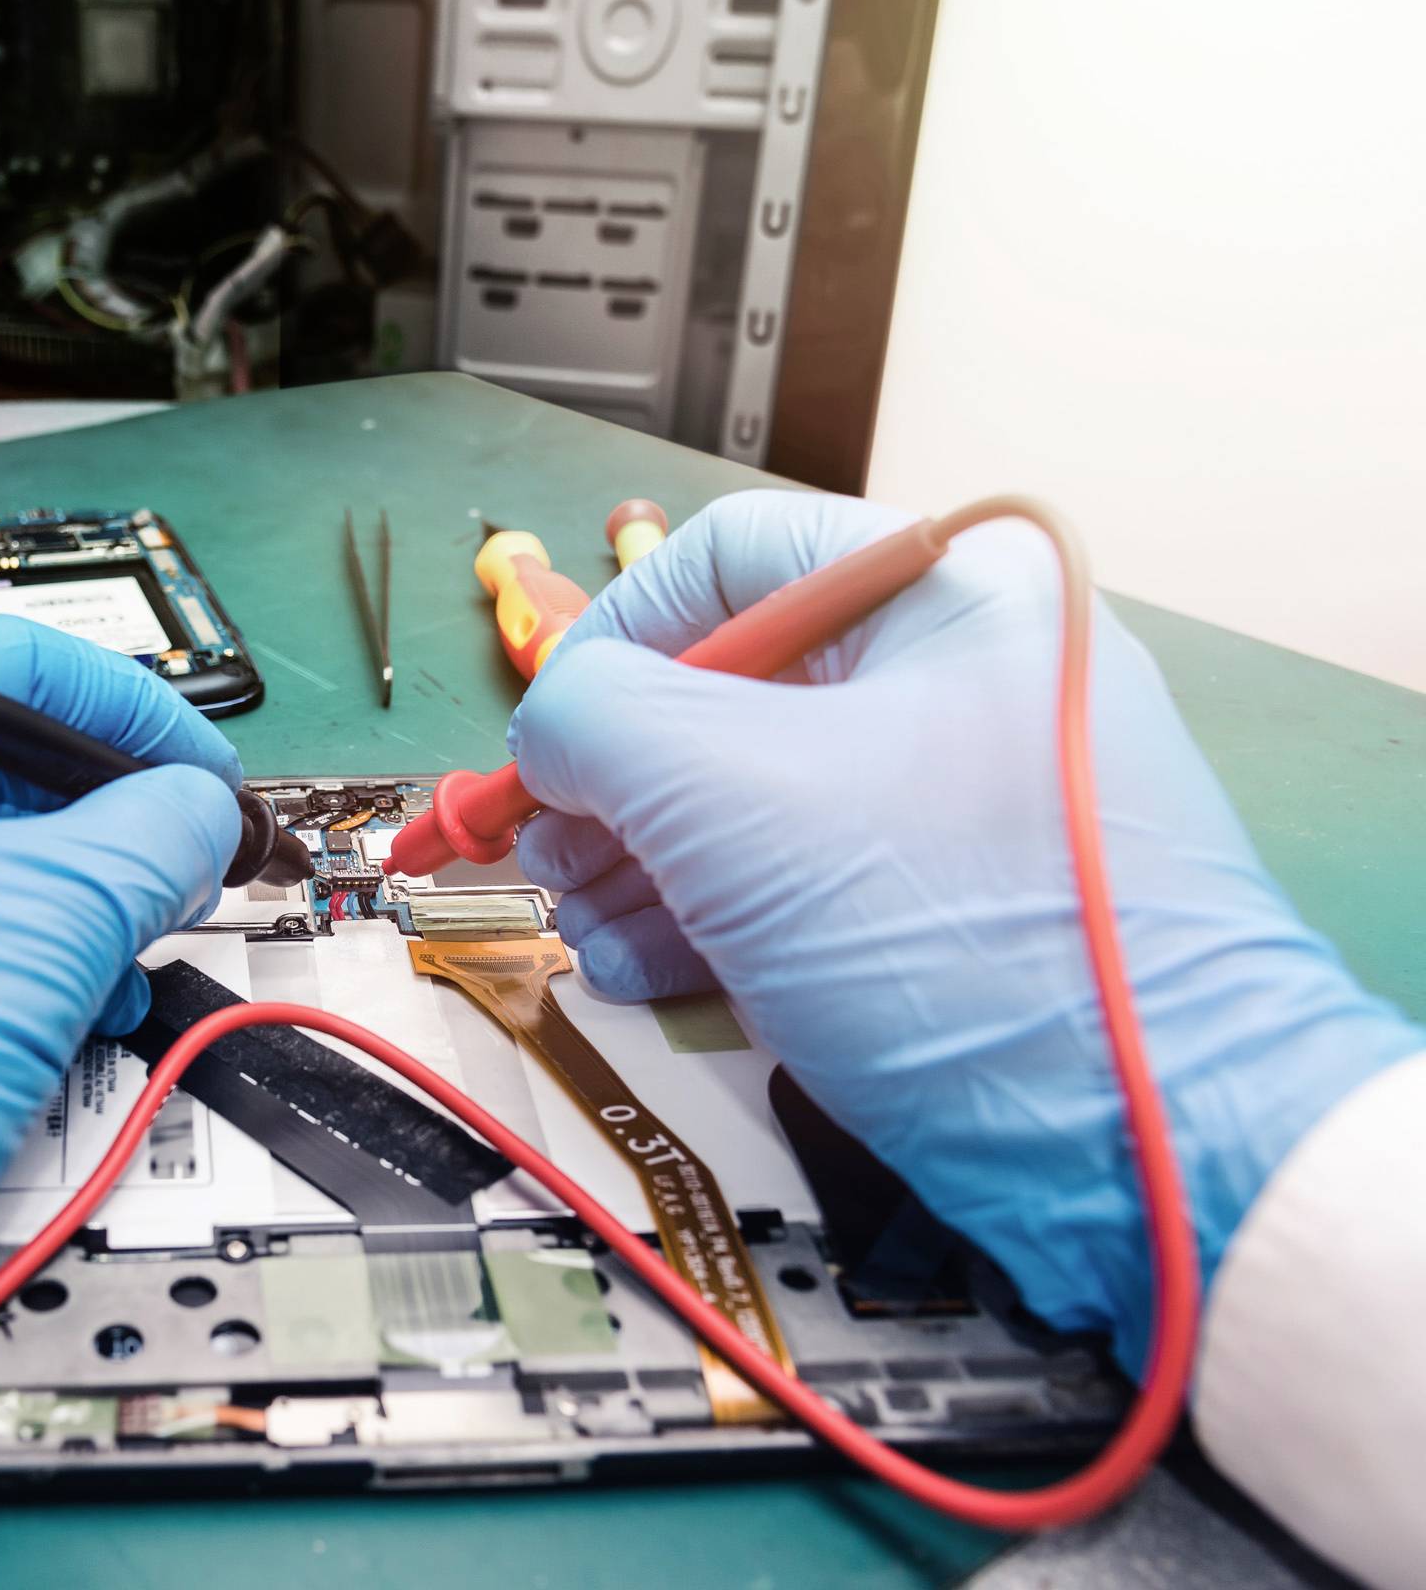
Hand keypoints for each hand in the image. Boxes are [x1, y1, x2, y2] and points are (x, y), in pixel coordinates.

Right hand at [508, 490, 1418, 1368]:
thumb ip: (595, 719)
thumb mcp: (722, 792)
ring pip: (763, 797)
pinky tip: (651, 972)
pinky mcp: (969, 908)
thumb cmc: (943, 927)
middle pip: (735, 690)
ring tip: (589, 935)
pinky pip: (816, 880)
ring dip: (648, 863)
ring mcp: (975, 799)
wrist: (1155, 1147)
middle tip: (549, 857)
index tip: (550, 739)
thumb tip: (552, 730)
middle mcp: (972, 674)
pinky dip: (721, 918)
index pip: (730, 557)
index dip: (613, 638)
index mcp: (951, 588)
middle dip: (619, 781)